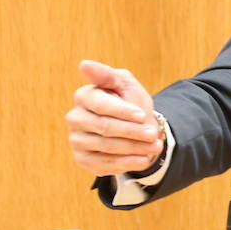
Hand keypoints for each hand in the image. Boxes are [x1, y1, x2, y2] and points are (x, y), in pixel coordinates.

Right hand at [66, 60, 162, 175]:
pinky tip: (144, 159)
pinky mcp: (82, 159)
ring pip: (106, 147)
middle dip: (131, 131)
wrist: (135, 126)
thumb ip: (106, 75)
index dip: (123, 111)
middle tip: (153, 134)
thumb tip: (83, 64)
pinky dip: (127, 163)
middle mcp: (75, 118)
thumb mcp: (124, 83)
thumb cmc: (129, 100)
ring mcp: (76, 140)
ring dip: (133, 148)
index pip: (100, 104)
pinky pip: (104, 164)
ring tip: (155, 146)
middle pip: (104, 127)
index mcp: (83, 96)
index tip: (142, 115)